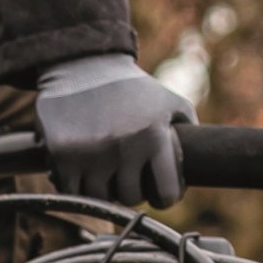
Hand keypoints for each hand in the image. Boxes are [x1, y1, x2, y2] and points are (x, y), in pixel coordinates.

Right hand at [34, 54, 196, 203]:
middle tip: (126, 173)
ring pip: (100, 198)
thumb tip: (201, 163)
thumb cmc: (131, 88)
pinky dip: (76, 184)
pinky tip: (81, 167)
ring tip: (104, 169)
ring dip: (103, 189)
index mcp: (153, 136)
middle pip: (130, 198)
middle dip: (131, 189)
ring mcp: (90, 152)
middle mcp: (122, 146)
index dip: (164, 198)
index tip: (158, 194)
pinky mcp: (61, 153)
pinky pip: (71, 189)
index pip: (166, 194)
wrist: (83, 64)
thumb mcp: (169, 102)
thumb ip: (190, 130)